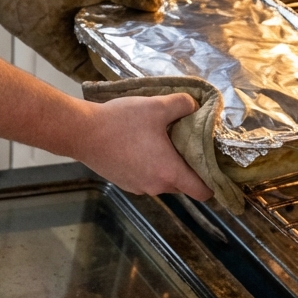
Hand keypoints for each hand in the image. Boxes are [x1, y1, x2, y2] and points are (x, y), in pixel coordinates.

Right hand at [76, 92, 212, 199]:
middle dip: (189, 167)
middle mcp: (156, 186)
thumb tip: (196, 105)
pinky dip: (149, 165)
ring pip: (164, 180)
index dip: (214, 182)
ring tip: (162, 140)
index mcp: (169, 172)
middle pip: (184, 184)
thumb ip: (182, 104)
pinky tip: (141, 144)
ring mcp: (138, 187)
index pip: (203, 192)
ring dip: (167, 165)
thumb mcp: (156, 106)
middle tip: (188, 143)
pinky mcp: (124, 182)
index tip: (216, 167)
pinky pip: (146, 177)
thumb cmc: (121, 121)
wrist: (82, 132)